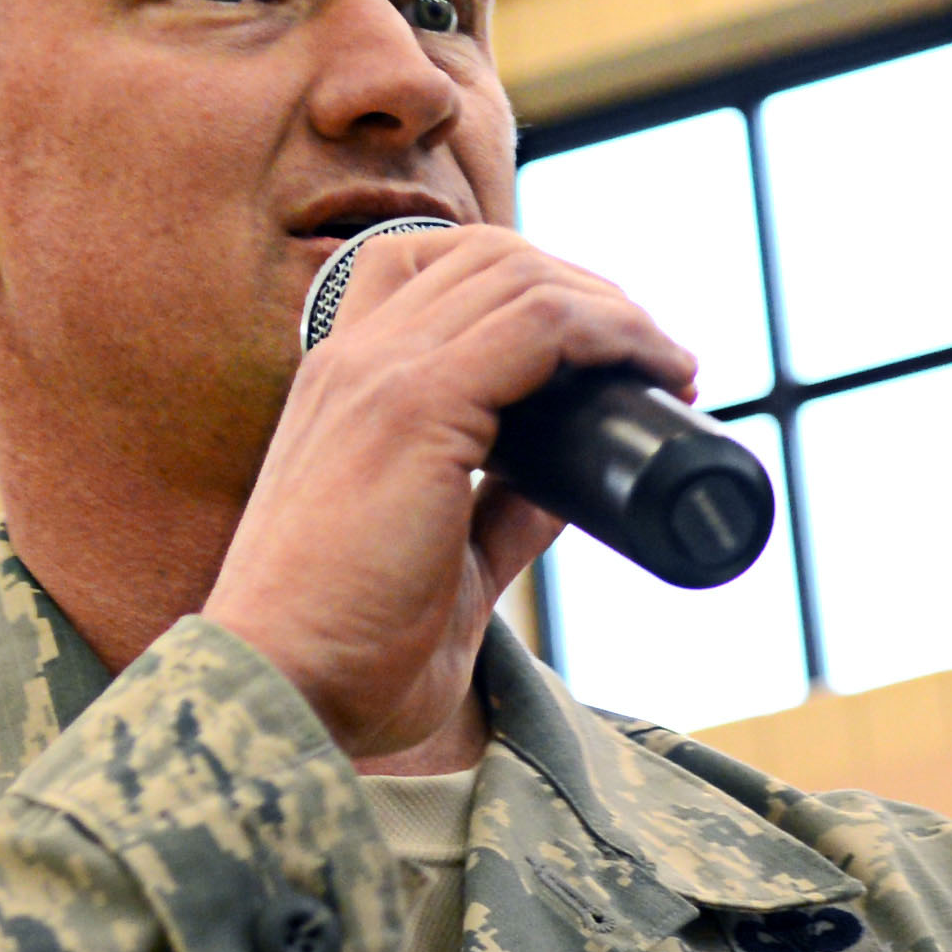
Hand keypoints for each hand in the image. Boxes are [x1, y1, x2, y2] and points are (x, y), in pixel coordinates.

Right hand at [205, 225, 694, 762]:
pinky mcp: (414, 406)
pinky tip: (656, 368)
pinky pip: (540, 323)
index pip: (440, 271)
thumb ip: (497, 514)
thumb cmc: (350, 647)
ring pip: (522, 277)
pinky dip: (612, 332)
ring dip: (615, 309)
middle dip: (590, 291)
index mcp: (344, 384)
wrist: (282, 692)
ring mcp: (379, 374)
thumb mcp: (444, 559)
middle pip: (491, 258)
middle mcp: (354, 358)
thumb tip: (567, 486)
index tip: (610, 351)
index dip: (537, 288)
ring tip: (669, 364)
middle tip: (656, 357)